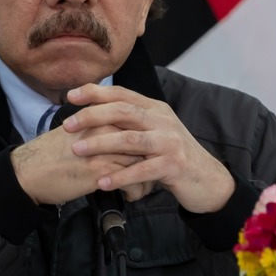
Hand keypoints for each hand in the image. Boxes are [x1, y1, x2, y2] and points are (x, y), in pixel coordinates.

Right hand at [10, 122, 149, 205]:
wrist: (29, 172)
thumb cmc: (50, 154)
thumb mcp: (77, 132)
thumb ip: (99, 128)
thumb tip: (120, 135)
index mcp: (101, 116)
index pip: (137, 125)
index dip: (145, 142)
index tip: (146, 156)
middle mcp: (106, 128)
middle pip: (144, 142)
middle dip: (151, 160)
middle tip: (150, 173)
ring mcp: (106, 148)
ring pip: (143, 161)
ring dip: (147, 178)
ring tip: (142, 188)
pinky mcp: (102, 169)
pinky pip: (133, 180)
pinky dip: (136, 191)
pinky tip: (130, 196)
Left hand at [61, 84, 235, 212]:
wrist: (208, 180)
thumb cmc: (174, 156)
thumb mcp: (155, 132)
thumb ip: (133, 122)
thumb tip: (97, 113)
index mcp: (155, 109)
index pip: (122, 94)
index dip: (95, 92)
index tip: (70, 95)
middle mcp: (162, 120)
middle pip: (122, 111)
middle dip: (92, 116)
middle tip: (67, 125)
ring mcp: (169, 142)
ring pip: (129, 139)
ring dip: (100, 144)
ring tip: (76, 150)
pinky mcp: (173, 165)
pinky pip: (142, 170)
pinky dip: (120, 176)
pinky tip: (102, 182)